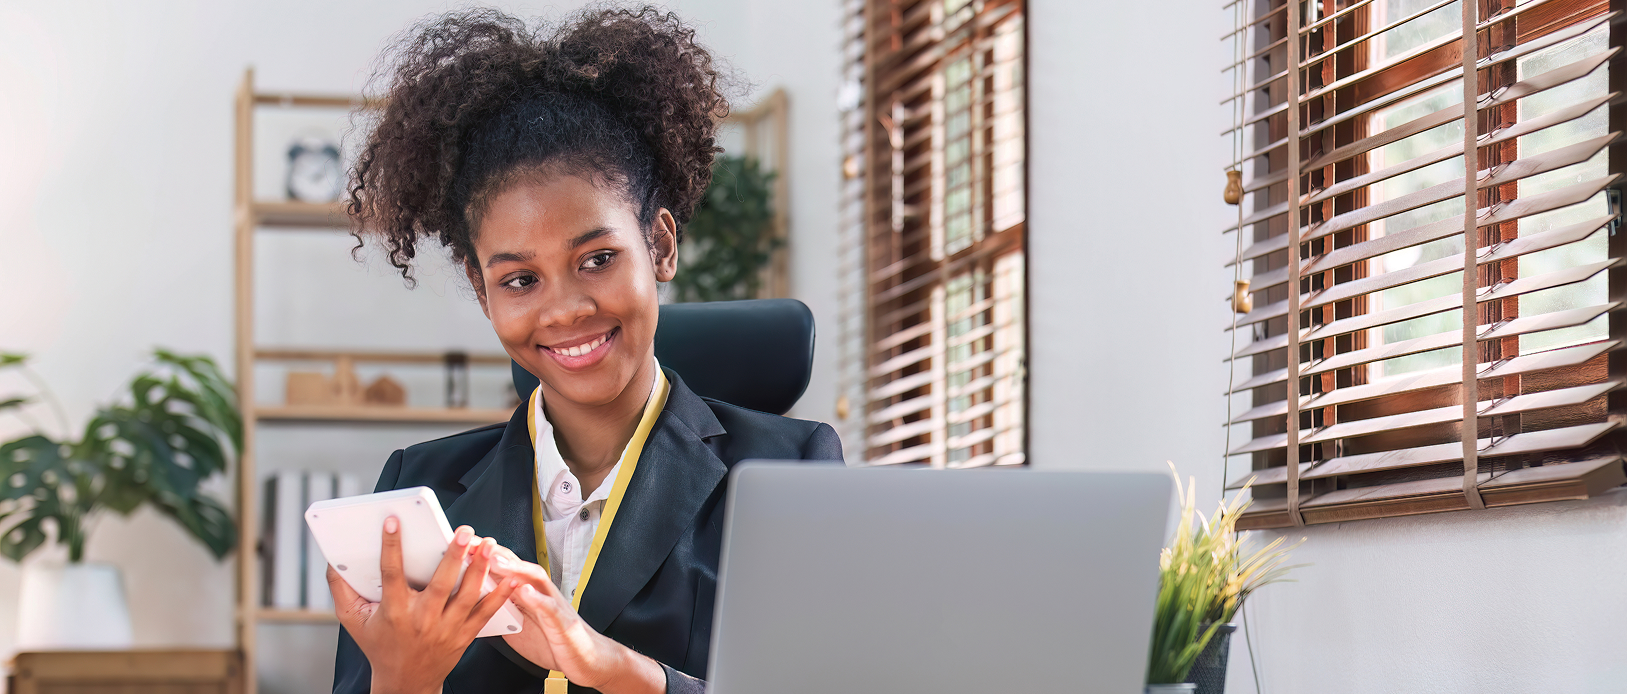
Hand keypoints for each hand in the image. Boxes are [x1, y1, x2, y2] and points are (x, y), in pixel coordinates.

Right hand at [327, 520, 520, 693]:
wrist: (405, 683)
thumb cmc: (379, 646)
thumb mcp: (353, 620)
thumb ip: (341, 589)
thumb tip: (331, 560)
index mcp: (394, 612)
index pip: (391, 574)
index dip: (391, 546)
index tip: (394, 521)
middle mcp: (422, 619)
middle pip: (440, 584)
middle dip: (453, 557)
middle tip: (463, 531)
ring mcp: (446, 628)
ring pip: (466, 596)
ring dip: (479, 570)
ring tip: (488, 545)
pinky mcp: (464, 635)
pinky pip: (485, 613)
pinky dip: (500, 596)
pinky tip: (511, 578)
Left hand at [488, 554, 665, 693]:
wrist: (586, 657)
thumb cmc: (553, 639)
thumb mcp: (519, 624)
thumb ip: (500, 609)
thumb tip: (472, 601)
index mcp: (527, 592)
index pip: (503, 567)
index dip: (482, 555)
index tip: (459, 545)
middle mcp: (540, 592)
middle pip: (516, 565)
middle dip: (494, 552)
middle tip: (472, 543)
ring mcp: (553, 604)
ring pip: (533, 579)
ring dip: (514, 568)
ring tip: (494, 560)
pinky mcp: (563, 621)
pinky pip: (550, 608)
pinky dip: (537, 599)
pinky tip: (524, 592)